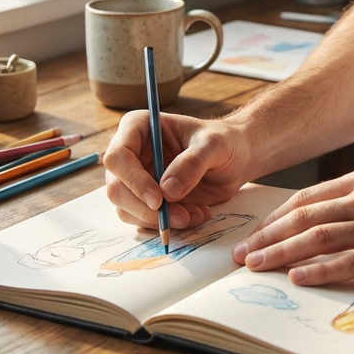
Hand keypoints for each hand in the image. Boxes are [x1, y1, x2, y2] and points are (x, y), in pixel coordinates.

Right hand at [104, 112, 250, 229]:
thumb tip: (167, 191)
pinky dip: (167, 225)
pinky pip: (143, 220)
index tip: (158, 200)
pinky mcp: (147, 200)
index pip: (117, 156)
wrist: (237, 159)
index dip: (133, 180)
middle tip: (179, 217)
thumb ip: (192, 163)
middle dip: (145, 209)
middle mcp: (131, 154)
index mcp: (139, 128)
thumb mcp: (214, 145)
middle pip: (116, 188)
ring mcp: (137, 179)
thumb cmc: (224, 141)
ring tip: (193, 214)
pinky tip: (194, 215)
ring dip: (158, 221)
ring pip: (126, 209)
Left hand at [230, 167, 353, 284]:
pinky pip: (350, 260)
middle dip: (268, 236)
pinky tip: (299, 276)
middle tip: (242, 255)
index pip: (307, 198)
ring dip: (282, 252)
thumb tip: (323, 218)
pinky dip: (320, 269)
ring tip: (257, 265)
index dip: (275, 217)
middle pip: (305, 217)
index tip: (254, 233)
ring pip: (320, 237)